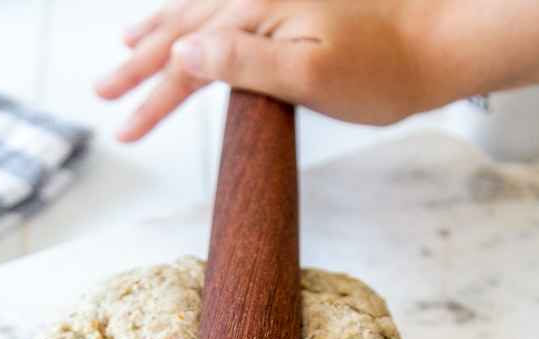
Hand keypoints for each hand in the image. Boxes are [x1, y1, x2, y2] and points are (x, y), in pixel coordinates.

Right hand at [94, 0, 453, 140]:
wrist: (435, 44)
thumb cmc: (381, 72)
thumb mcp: (311, 76)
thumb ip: (245, 62)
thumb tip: (184, 53)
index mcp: (257, 9)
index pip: (187, 57)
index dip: (150, 95)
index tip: (122, 127)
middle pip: (182, 28)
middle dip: (140, 63)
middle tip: (103, 89)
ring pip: (200, 12)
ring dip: (160, 32)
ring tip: (129, 48)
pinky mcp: (291, 7)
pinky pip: (226, 10)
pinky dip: (198, 23)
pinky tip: (191, 31)